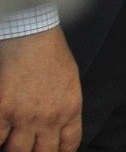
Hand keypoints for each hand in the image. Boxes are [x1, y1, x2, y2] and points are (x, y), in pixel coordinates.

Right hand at [0, 26, 81, 150]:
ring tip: (11, 142)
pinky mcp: (2, 109)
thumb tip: (54, 127)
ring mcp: (25, 116)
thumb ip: (64, 107)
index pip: (68, 145)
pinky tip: (1, 134)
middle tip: (28, 149)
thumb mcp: (69, 83)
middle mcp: (50, 117)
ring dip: (12, 150)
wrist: (33, 35)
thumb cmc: (51, 54)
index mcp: (70, 109)